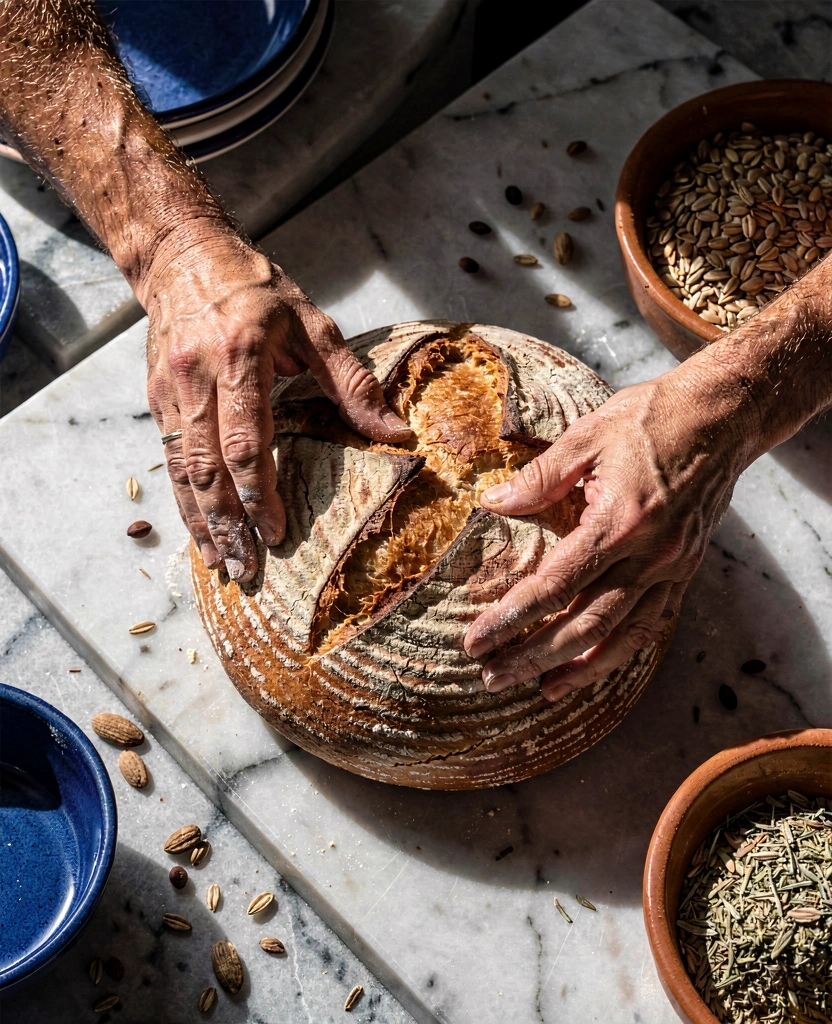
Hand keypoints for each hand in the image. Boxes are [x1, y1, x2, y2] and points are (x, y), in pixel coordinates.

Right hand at [142, 226, 409, 582]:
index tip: (276, 531)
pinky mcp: (157, 400)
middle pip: (206, 467)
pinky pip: (171, 460)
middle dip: (225, 524)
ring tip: (220, 564)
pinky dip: (186, 501)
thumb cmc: (256, 289)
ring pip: (182, 471)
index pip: (244, 440)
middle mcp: (197, 379)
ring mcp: (170, 392)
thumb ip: (352, 382)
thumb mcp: (313, 324)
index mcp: (239, 357)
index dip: (257, 491)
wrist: (183, 257)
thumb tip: (396, 434)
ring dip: (201, 523)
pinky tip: (201, 530)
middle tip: (246, 570)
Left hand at [463, 365, 751, 701]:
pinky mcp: (684, 570)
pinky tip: (590, 666)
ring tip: (539, 690)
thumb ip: (538, 478)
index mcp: (619, 519)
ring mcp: (673, 567)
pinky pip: (651, 624)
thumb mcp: (587, 436)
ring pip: (621, 635)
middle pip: (584, 623)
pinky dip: (619, 652)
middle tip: (492, 676)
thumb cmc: (651, 418)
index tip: (477, 640)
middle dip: (534, 656)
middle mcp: (650, 553)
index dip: (511, 618)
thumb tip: (492, 503)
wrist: (721, 416)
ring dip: (578, 668)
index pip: (554, 584)